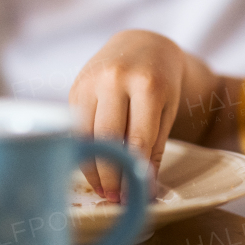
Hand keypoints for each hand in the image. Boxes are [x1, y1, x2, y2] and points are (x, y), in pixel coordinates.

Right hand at [69, 29, 228, 201]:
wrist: (141, 45)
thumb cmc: (162, 81)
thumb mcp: (168, 110)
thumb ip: (155, 147)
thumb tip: (145, 191)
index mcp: (147, 84)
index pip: (137, 139)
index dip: (133, 173)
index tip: (133, 197)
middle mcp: (115, 78)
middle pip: (107, 138)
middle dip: (110, 174)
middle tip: (115, 198)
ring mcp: (91, 80)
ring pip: (85, 134)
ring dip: (92, 166)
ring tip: (103, 188)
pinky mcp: (75, 86)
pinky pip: (76, 126)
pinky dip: (83, 148)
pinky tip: (93, 164)